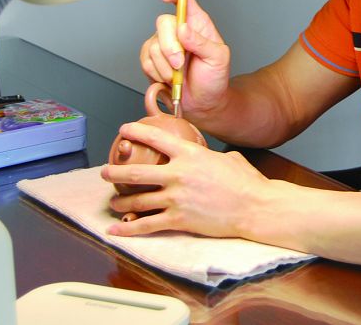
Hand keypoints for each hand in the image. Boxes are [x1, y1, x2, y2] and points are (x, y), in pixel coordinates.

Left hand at [100, 121, 269, 237]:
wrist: (255, 206)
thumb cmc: (246, 182)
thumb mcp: (227, 158)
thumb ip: (208, 156)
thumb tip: (204, 156)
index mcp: (190, 154)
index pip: (156, 139)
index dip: (136, 132)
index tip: (123, 130)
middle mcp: (178, 174)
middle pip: (136, 172)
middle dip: (115, 171)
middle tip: (105, 171)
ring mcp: (176, 198)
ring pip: (137, 201)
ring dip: (121, 201)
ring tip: (113, 202)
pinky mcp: (179, 220)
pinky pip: (146, 225)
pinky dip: (128, 229)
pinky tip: (115, 230)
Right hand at [139, 0, 230, 115]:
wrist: (203, 103)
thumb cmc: (214, 78)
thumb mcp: (218, 59)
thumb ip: (202, 43)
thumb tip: (183, 29)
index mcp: (197, 23)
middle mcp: (178, 30)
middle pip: (163, 23)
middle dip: (170, 47)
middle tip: (180, 63)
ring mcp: (163, 43)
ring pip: (153, 45)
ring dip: (165, 66)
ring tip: (178, 75)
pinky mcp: (151, 59)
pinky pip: (145, 60)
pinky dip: (156, 72)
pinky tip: (168, 78)